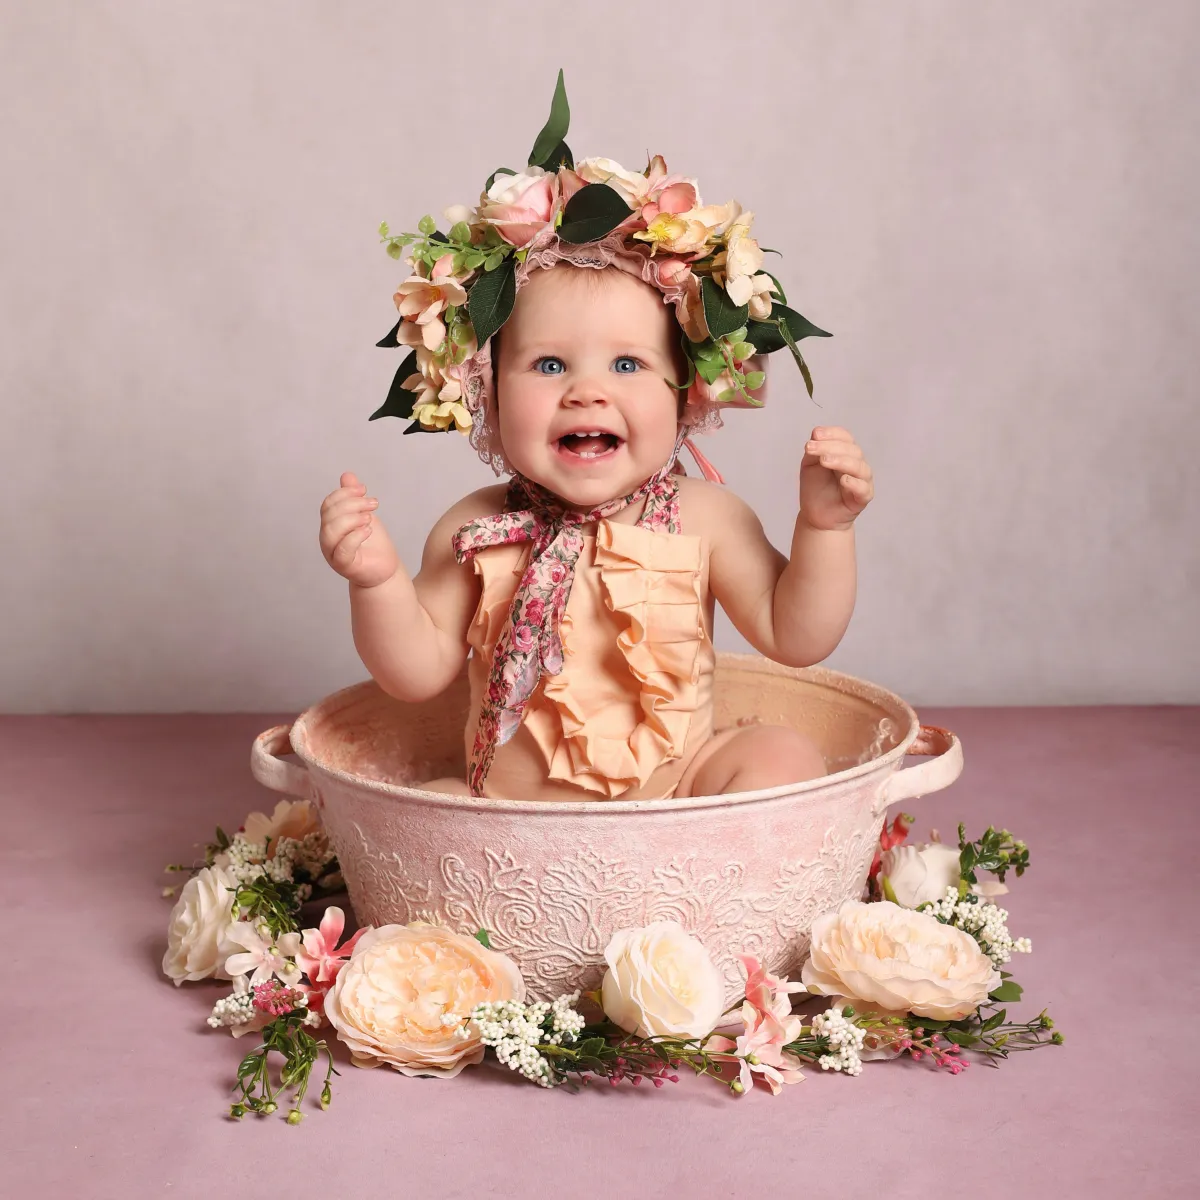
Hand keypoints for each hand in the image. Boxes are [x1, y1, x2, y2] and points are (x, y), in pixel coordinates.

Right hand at [319, 472, 399, 587]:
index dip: (345, 493)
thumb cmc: (373, 544)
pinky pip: (342, 550)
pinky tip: (368, 530)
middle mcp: (327, 539)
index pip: (328, 504)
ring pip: (331, 531)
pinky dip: (355, 536)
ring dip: (352, 519)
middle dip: (352, 504)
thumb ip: (354, 497)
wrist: (384, 570)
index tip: (364, 489)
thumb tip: (347, 476)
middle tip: (373, 503)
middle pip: (329, 515)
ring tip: (370, 518)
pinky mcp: (344, 566)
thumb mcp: (364, 515)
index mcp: (330, 525)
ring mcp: (333, 554)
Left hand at [799, 426, 873, 531]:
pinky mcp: (863, 497)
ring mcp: (862, 480)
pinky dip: (854, 483)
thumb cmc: (815, 488)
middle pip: (851, 450)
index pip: (844, 437)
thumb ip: (814, 450)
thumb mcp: (809, 465)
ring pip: (859, 467)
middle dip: (830, 447)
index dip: (832, 434)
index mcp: (845, 452)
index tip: (815, 435)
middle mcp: (856, 463)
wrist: (815, 515)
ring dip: (841, 461)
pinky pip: (863, 488)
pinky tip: (843, 480)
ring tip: (824, 460)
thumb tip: (816, 434)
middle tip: (811, 449)